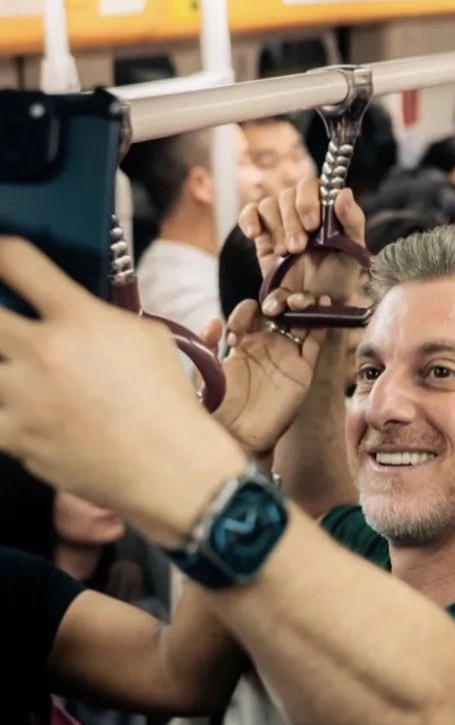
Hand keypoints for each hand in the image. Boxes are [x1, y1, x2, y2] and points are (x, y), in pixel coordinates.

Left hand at [0, 239, 244, 542]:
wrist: (168, 464)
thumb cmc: (166, 400)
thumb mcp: (148, 338)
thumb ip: (101, 316)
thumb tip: (71, 309)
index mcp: (80, 319)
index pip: (16, 262)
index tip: (0, 260)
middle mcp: (44, 351)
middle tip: (3, 324)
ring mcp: (22, 396)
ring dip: (2, 369)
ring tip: (16, 370)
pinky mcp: (13, 436)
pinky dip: (2, 412)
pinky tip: (17, 409)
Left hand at [207, 298, 328, 457]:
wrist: (237, 435)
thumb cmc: (218, 406)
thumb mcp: (205, 371)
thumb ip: (208, 344)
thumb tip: (215, 321)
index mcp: (243, 343)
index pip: (250, 313)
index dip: (247, 311)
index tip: (238, 327)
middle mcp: (267, 345)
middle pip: (280, 310)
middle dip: (279, 299)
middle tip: (273, 307)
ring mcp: (287, 355)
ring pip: (301, 320)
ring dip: (303, 304)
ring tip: (298, 302)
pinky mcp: (304, 369)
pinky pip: (316, 342)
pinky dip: (322, 322)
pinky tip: (322, 306)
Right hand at [240, 181, 366, 312]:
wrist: (319, 304)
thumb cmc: (340, 276)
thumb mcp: (354, 251)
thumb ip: (353, 221)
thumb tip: (344, 192)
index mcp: (325, 208)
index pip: (310, 186)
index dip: (308, 202)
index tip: (312, 226)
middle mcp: (301, 210)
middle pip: (287, 196)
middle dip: (291, 222)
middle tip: (298, 249)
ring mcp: (281, 222)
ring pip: (268, 205)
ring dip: (276, 227)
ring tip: (284, 253)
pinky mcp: (263, 235)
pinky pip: (250, 213)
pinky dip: (249, 219)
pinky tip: (254, 234)